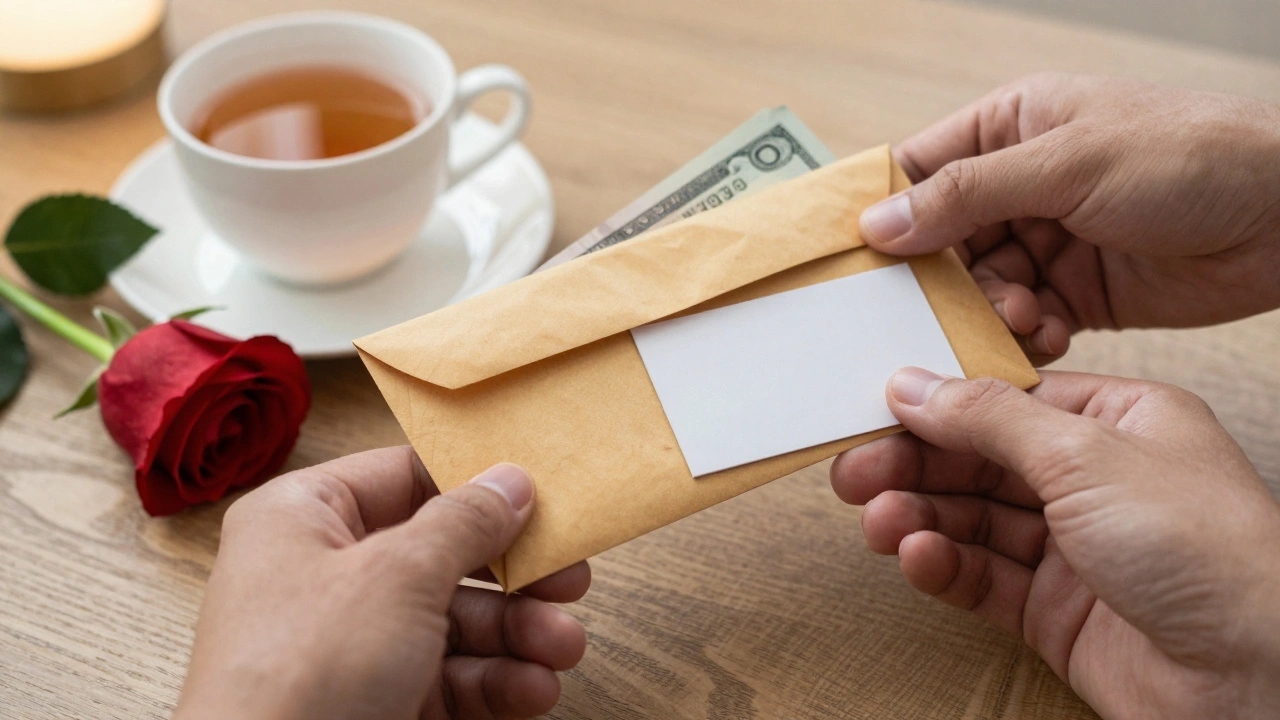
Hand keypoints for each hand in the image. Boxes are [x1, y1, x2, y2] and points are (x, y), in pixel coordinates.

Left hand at [173, 447, 590, 719]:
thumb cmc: (301, 677)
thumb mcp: (398, 575)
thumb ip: (464, 522)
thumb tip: (508, 481)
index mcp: (304, 518)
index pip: (404, 477)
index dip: (475, 483)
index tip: (540, 496)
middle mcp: (325, 576)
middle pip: (442, 554)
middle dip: (514, 574)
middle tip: (569, 579)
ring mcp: (351, 645)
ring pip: (454, 622)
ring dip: (518, 633)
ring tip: (563, 646)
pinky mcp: (373, 702)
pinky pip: (449, 679)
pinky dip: (496, 682)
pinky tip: (535, 688)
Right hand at [830, 369, 1279, 718]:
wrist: (1258, 674)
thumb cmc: (1208, 549)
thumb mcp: (1084, 454)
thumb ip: (989, 418)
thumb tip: (915, 384)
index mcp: (1119, 422)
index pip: (1008, 402)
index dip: (941, 407)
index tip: (877, 411)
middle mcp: (1096, 481)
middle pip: (981, 462)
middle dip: (915, 466)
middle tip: (853, 472)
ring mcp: (1076, 548)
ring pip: (974, 521)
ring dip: (920, 516)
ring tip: (878, 521)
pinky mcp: (1057, 612)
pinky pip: (983, 578)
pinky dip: (944, 565)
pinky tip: (918, 556)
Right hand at [860, 73, 1279, 363]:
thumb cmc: (1191, 157)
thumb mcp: (1067, 162)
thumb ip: (967, 193)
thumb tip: (878, 222)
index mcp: (1011, 126)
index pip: (920, 169)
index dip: (881, 213)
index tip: (851, 262)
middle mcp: (1021, 182)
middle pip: (941, 241)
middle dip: (939, 281)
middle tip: (935, 313)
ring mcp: (1048, 238)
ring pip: (979, 288)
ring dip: (987, 312)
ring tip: (1018, 319)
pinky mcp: (1076, 290)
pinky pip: (1022, 319)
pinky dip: (1024, 335)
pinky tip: (1045, 335)